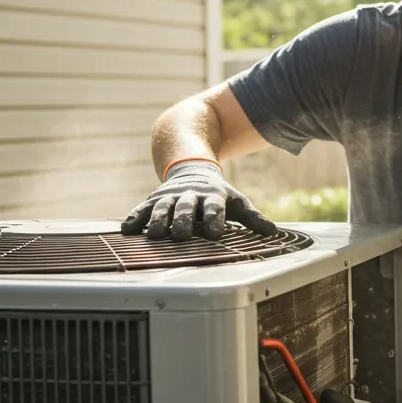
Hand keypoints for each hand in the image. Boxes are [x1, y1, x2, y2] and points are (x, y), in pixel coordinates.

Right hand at [120, 158, 277, 240]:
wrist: (192, 168)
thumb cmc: (218, 194)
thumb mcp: (236, 202)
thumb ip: (252, 217)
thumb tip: (273, 232)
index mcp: (212, 197)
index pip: (214, 208)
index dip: (214, 219)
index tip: (215, 234)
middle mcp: (190, 195)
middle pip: (186, 208)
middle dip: (183, 220)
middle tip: (181, 235)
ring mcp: (169, 197)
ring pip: (162, 208)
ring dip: (158, 220)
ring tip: (155, 235)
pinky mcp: (152, 200)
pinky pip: (141, 208)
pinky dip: (134, 217)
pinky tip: (128, 229)